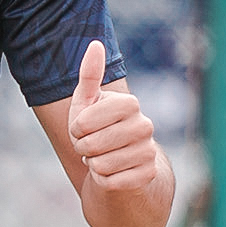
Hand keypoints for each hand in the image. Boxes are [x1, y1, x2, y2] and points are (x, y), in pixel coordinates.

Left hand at [67, 40, 158, 192]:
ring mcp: (149, 151)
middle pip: (92, 145)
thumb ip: (89, 74)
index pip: (85, 122)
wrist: (119, 158)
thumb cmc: (97, 126)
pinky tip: (111, 171)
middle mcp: (145, 126)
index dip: (76, 128)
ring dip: (93, 164)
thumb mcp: (87, 100)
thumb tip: (95, 44)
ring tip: (101, 156)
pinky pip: (110, 182)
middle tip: (91, 144)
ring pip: (100, 165)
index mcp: (130, 104)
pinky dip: (102, 180)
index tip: (83, 126)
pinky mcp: (147, 175)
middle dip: (83, 148)